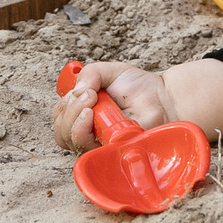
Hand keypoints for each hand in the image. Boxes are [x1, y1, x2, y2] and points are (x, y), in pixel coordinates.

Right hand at [52, 60, 173, 152]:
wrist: (163, 98)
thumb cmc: (138, 87)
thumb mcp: (110, 71)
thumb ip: (90, 73)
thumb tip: (75, 91)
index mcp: (84, 112)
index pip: (60, 116)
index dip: (65, 105)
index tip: (84, 90)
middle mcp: (87, 130)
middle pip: (60, 130)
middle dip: (69, 110)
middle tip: (91, 95)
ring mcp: (97, 142)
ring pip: (68, 139)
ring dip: (74, 119)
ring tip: (92, 105)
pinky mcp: (107, 151)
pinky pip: (85, 149)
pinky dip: (82, 132)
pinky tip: (93, 118)